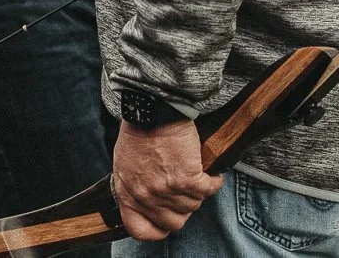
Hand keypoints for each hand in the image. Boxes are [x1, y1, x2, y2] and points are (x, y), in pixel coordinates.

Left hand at [112, 119, 221, 241]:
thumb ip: (135, 187)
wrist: (152, 109)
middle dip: (183, 209)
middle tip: (187, 193)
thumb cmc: (139, 131)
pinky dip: (213, 182)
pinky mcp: (187, 178)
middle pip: (174, 222)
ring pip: (193, 206)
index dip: (157, 229)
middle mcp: (146, 196)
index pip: (140, 230)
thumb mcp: (125, 164)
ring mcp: (166, 189)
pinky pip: (208, 190)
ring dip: (198, 192)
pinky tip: (212, 175)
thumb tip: (150, 198)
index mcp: (127, 194)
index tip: (166, 222)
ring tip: (198, 176)